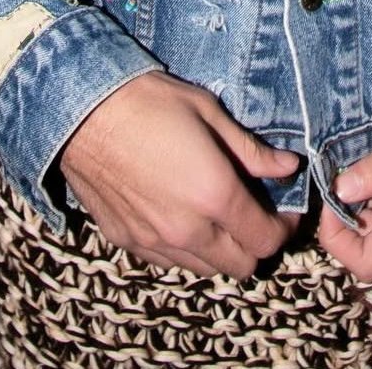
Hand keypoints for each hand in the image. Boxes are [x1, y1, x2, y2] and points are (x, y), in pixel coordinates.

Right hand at [57, 71, 301, 276]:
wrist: (83, 109)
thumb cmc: (150, 102)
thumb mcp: (210, 114)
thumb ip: (251, 151)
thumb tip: (287, 167)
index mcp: (214, 195)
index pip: (266, 240)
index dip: (283, 229)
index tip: (283, 212)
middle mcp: (187, 230)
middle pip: (241, 266)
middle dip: (255, 244)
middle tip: (253, 213)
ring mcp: (154, 241)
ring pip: (205, 269)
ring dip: (220, 250)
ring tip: (216, 214)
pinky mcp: (126, 240)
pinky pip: (168, 261)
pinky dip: (184, 248)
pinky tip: (180, 214)